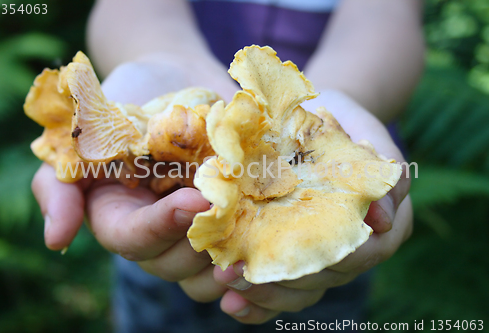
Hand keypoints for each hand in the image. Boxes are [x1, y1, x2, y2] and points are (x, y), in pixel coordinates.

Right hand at [31, 56, 236, 293]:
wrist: (173, 78)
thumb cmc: (125, 104)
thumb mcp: (82, 139)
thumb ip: (59, 186)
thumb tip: (57, 241)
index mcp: (121, 220)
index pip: (135, 241)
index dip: (163, 227)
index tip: (195, 200)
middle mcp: (159, 236)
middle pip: (175, 266)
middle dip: (202, 244)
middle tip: (233, 213)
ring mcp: (196, 232)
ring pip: (210, 272)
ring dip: (233, 256)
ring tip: (257, 230)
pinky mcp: (231, 221)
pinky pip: (241, 257)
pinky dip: (256, 261)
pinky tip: (272, 246)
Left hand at [193, 90, 412, 323]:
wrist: (318, 121)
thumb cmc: (343, 123)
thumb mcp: (367, 131)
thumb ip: (384, 167)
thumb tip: (382, 219)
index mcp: (384, 224)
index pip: (364, 253)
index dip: (329, 259)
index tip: (294, 253)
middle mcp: (356, 249)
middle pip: (325, 278)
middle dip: (282, 279)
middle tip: (235, 270)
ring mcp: (325, 259)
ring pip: (302, 292)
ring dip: (263, 293)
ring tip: (225, 279)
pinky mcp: (298, 260)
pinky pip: (284, 294)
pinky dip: (258, 305)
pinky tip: (231, 302)